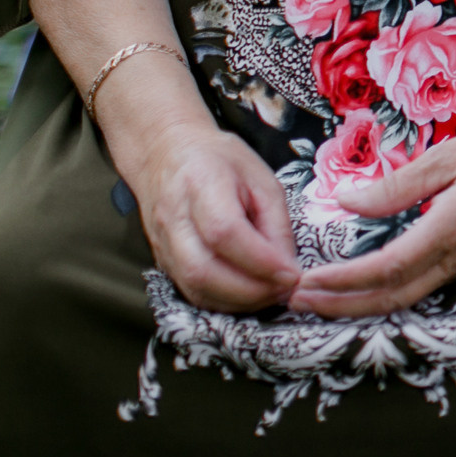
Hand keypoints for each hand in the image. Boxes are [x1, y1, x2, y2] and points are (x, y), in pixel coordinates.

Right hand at [127, 119, 301, 312]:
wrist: (167, 154)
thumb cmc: (221, 161)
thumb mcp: (262, 179)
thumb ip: (276, 222)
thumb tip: (288, 266)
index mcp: (201, 185)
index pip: (225, 233)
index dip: (261, 260)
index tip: (293, 273)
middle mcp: (174, 219)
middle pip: (203, 270)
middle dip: (251, 290)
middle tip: (286, 290)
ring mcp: (162, 244)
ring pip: (194, 288)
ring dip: (238, 301)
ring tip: (272, 295)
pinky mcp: (162, 262)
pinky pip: (191, 292)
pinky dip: (223, 302)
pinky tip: (249, 296)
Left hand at [289, 99, 455, 318]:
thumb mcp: (449, 156)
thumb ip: (398, 184)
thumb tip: (346, 201)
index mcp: (449, 230)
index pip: (386, 269)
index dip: (343, 281)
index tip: (306, 280)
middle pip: (391, 300)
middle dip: (340, 306)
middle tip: (295, 301)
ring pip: (404, 300)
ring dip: (358, 306)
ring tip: (319, 301)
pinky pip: (419, 290)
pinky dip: (382, 297)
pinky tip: (361, 290)